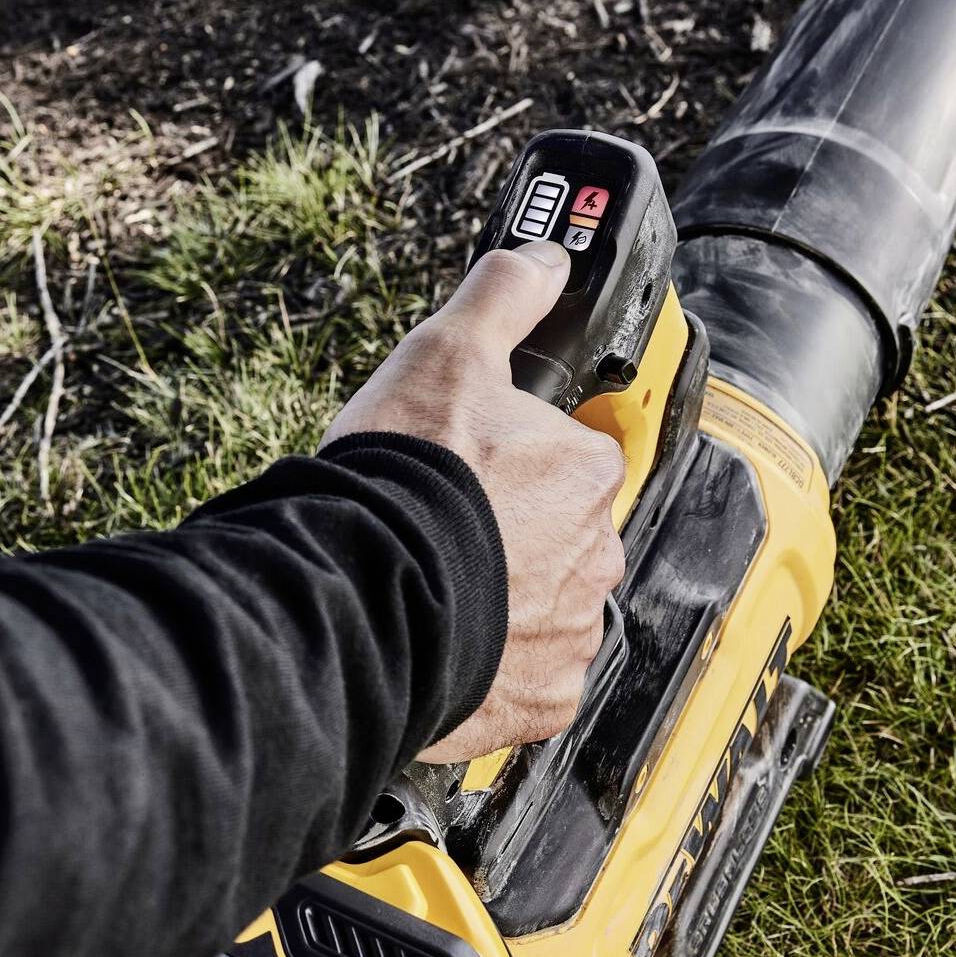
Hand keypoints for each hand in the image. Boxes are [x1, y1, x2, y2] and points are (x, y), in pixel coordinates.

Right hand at [323, 241, 626, 763]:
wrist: (358, 594)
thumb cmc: (404, 479)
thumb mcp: (444, 353)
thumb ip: (501, 298)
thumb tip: (543, 255)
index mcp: (586, 471)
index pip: (569, 460)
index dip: (511, 462)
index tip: (466, 471)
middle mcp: (596, 555)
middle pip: (560, 537)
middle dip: (511, 536)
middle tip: (443, 531)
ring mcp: (572, 633)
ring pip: (545, 610)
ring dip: (504, 603)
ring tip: (433, 589)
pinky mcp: (542, 701)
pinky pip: (528, 681)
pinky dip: (495, 669)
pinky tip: (445, 644)